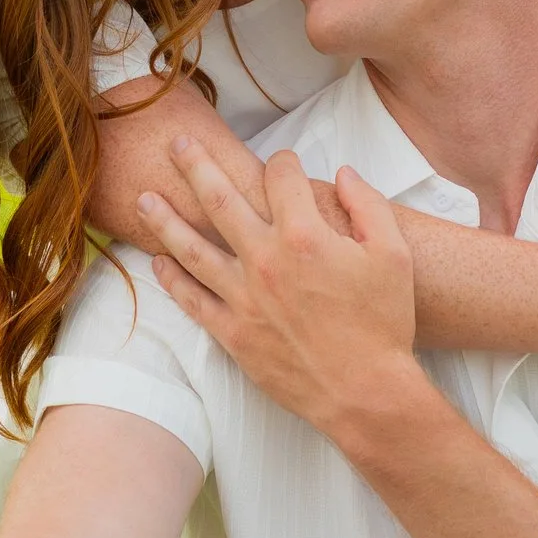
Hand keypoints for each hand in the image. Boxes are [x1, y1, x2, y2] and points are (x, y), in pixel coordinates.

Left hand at [139, 142, 418, 440]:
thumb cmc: (384, 323)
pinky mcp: (232, 332)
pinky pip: (193, 300)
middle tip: (177, 144)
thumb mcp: (393, 254)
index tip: (284, 162)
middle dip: (196, 165)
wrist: (365, 393)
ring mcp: (243, 297)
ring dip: (164, 219)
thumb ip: (369, 204)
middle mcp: (265, 260)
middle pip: (220, 199)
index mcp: (304, 235)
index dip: (283, 162)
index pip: (281, 178)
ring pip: (191, 248)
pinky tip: (157, 262)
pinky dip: (172, 280)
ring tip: (144, 199)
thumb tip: (343, 172)